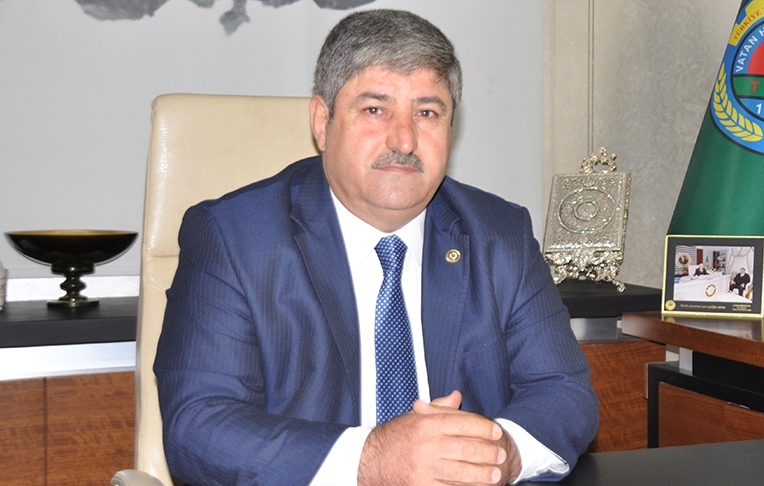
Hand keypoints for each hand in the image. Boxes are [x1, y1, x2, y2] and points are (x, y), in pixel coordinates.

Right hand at [358, 391, 519, 484]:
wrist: (368, 460)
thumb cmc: (393, 437)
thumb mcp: (413, 417)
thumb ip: (437, 408)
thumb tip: (457, 397)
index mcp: (426, 423)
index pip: (462, 422)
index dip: (483, 427)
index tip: (496, 431)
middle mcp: (426, 444)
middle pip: (466, 448)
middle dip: (487, 453)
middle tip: (501, 455)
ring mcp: (424, 467)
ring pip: (462, 471)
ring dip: (482, 474)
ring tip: (495, 475)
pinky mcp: (421, 485)